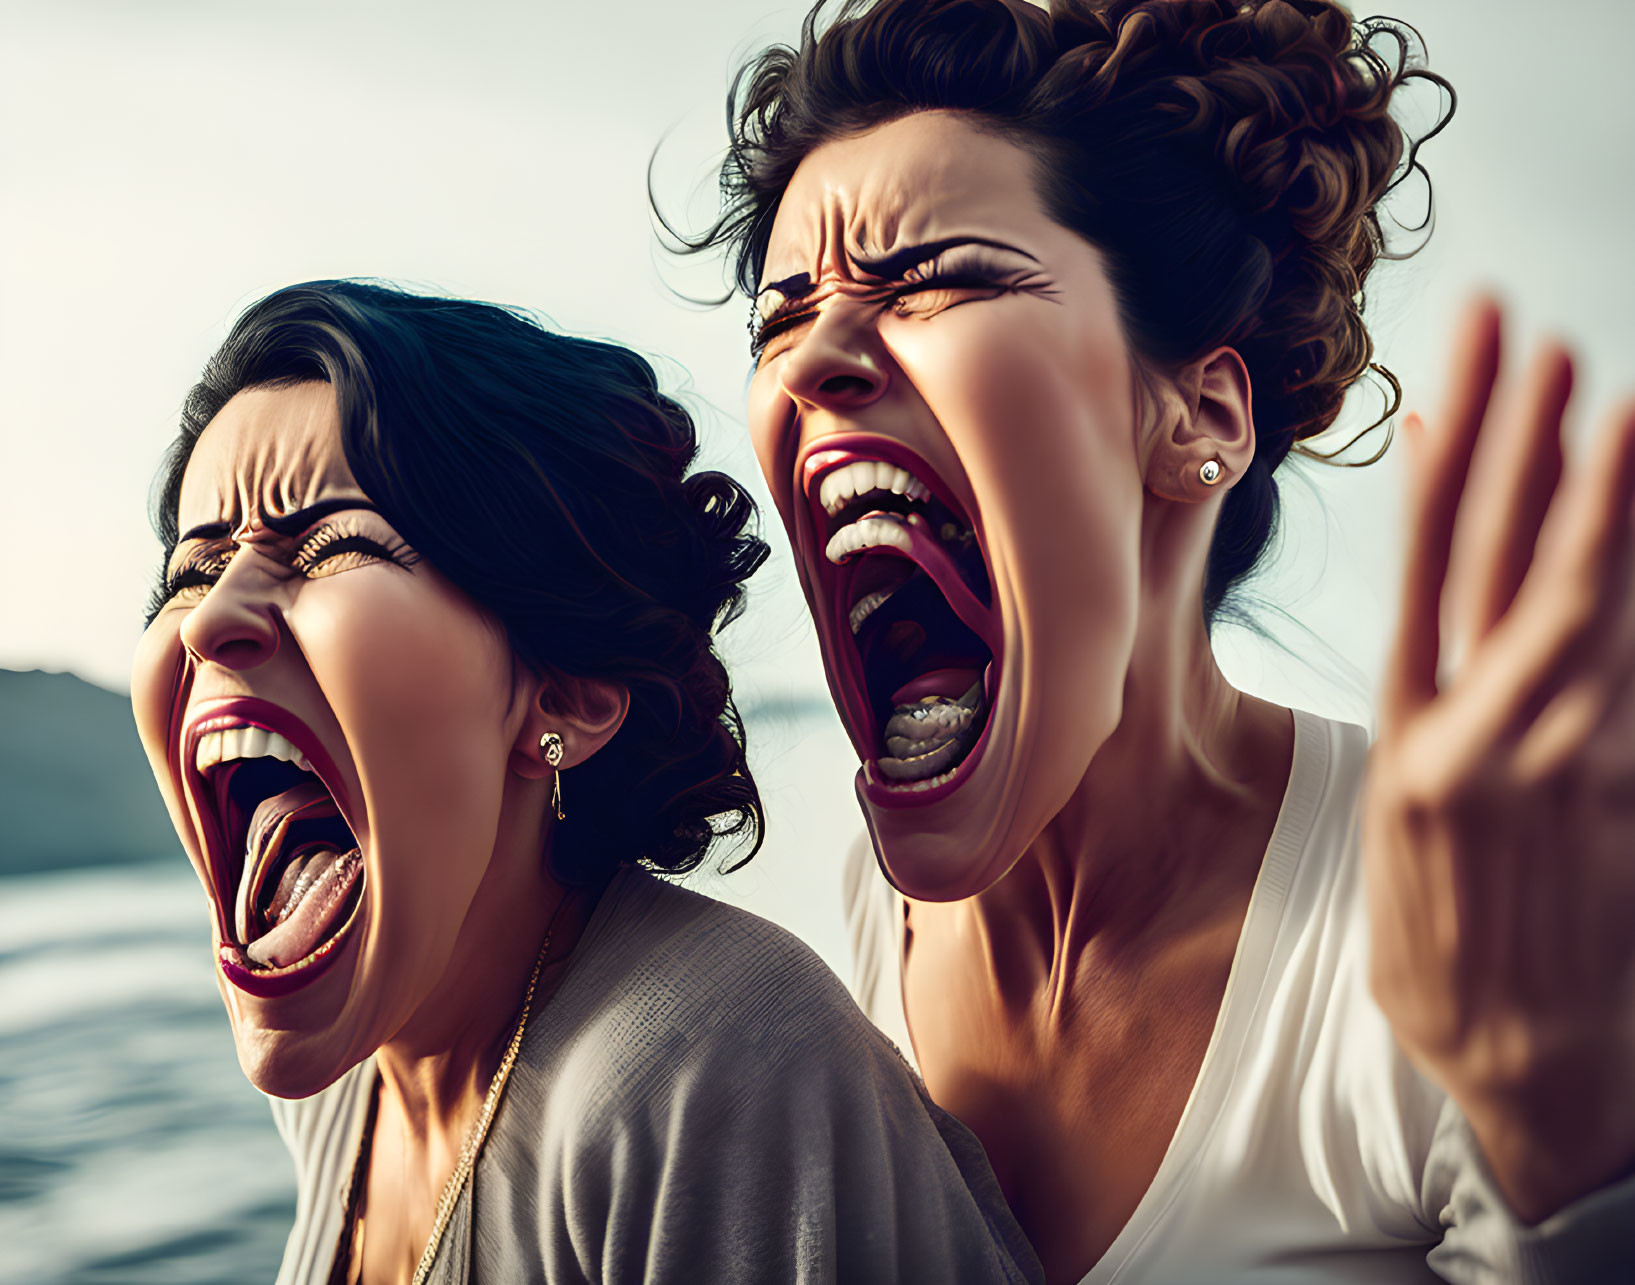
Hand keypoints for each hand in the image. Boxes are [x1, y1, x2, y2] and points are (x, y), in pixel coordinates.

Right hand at [1365, 297, 1634, 1222]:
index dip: (1453, 466)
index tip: (1472, 373)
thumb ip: (1423, 705)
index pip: (1430, 575)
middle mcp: (1482, 743)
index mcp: (1410, 748)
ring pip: (1592, 609)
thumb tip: (1432, 614)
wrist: (1535, 1067)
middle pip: (1508, 569)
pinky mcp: (1631, 794)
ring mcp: (1567, 768)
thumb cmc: (1450, 949)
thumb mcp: (1393, 829)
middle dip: (1524, 450)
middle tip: (1536, 343)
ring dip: (1604, 501)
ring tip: (1611, 402)